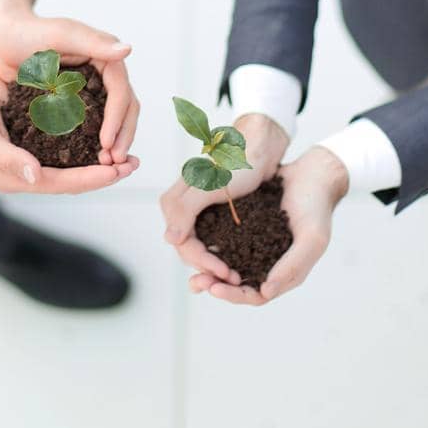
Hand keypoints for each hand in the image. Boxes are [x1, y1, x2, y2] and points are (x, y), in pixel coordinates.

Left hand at [0, 0, 138, 168]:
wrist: (4, 36)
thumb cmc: (29, 30)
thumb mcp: (60, 35)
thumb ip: (92, 42)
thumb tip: (127, 49)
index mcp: (106, 57)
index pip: (121, 91)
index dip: (117, 118)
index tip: (107, 142)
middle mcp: (104, 74)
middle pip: (125, 108)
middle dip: (122, 136)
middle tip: (112, 162)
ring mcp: (91, 90)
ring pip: (112, 119)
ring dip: (113, 142)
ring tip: (106, 166)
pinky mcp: (75, 102)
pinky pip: (92, 125)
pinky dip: (94, 142)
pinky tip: (89, 162)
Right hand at [0, 73, 138, 193]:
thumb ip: (8, 157)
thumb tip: (36, 176)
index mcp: (17, 177)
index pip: (62, 183)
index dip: (92, 178)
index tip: (118, 171)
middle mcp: (28, 169)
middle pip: (74, 176)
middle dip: (104, 171)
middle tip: (134, 162)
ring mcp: (32, 152)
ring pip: (73, 160)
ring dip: (100, 155)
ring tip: (127, 150)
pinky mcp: (35, 134)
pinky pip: (66, 140)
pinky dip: (88, 137)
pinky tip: (107, 127)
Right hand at [159, 111, 290, 284]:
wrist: (258, 148)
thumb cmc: (236, 162)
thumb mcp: (212, 185)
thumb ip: (187, 209)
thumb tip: (170, 239)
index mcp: (174, 202)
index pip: (182, 243)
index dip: (201, 261)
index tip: (226, 272)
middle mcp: (182, 210)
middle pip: (188, 249)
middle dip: (209, 267)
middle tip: (234, 279)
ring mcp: (197, 214)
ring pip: (199, 248)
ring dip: (214, 265)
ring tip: (236, 277)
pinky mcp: (213, 216)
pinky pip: (211, 242)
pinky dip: (221, 256)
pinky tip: (234, 266)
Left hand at [188, 146, 348, 304]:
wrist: (312, 175)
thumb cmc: (316, 209)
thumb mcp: (311, 239)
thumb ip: (292, 267)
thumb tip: (265, 292)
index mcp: (285, 273)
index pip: (255, 296)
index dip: (234, 295)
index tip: (215, 288)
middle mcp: (267, 263)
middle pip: (237, 285)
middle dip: (215, 284)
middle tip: (195, 282)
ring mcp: (255, 246)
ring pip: (227, 265)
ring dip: (209, 269)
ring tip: (191, 267)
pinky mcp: (245, 227)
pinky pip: (224, 241)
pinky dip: (211, 245)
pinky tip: (195, 239)